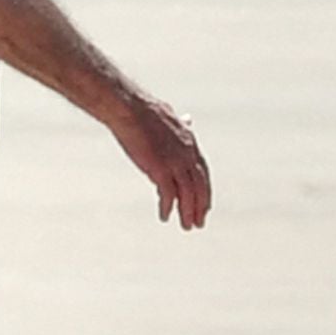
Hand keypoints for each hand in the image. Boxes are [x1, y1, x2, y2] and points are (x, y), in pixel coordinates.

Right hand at [110, 89, 211, 228]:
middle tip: (199, 223)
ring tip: (186, 226)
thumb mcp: (170, 117)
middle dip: (201, 206)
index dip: (204, 190)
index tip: (205, 204)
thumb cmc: (145, 112)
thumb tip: (188, 119)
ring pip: (187, 193)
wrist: (130, 109)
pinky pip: (168, 193)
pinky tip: (164, 216)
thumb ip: (181, 125)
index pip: (202, 172)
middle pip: (199, 186)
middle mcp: (187, 154)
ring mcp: (175, 162)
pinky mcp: (160, 168)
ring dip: (187, 211)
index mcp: (190, 143)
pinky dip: (167, 206)